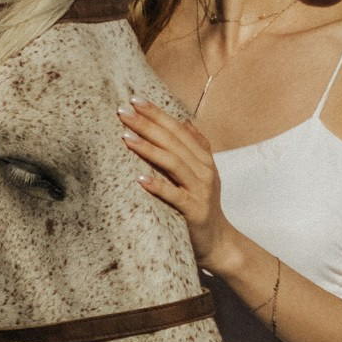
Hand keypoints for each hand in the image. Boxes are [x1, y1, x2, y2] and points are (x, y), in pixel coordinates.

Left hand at [119, 97, 231, 269]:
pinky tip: (140, 179)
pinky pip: (175, 196)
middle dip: (147, 124)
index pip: (177, 130)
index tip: (134, 100)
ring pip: (173, 163)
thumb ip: (195, 146)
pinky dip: (158, 186)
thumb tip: (185, 121)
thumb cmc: (202, 206)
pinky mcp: (194, 211)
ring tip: (127, 137)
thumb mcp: (202, 173)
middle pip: (173, 142)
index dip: (157, 114)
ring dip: (149, 149)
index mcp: (202, 158)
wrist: (218, 241)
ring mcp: (200, 190)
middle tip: (123, 112)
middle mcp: (203, 170)